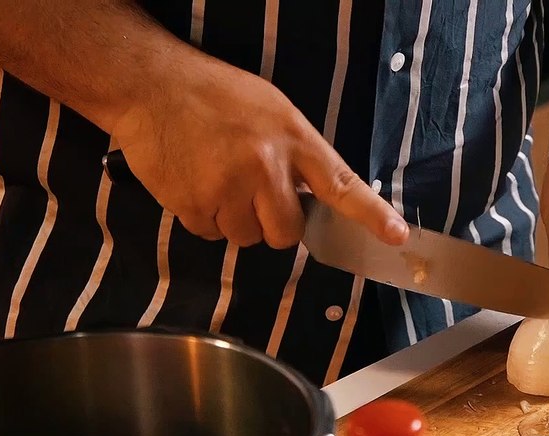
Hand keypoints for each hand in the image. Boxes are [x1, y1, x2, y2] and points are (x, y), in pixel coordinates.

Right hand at [108, 57, 406, 248]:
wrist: (151, 84)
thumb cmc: (215, 96)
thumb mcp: (271, 111)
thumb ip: (296, 155)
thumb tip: (311, 199)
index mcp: (293, 139)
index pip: (342, 184)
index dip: (372, 215)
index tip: (398, 236)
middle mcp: (266, 166)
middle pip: (286, 234)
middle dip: (272, 222)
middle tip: (252, 192)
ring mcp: (229, 188)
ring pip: (247, 238)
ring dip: (235, 220)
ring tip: (217, 178)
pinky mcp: (194, 205)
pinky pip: (211, 235)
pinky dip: (204, 218)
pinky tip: (195, 183)